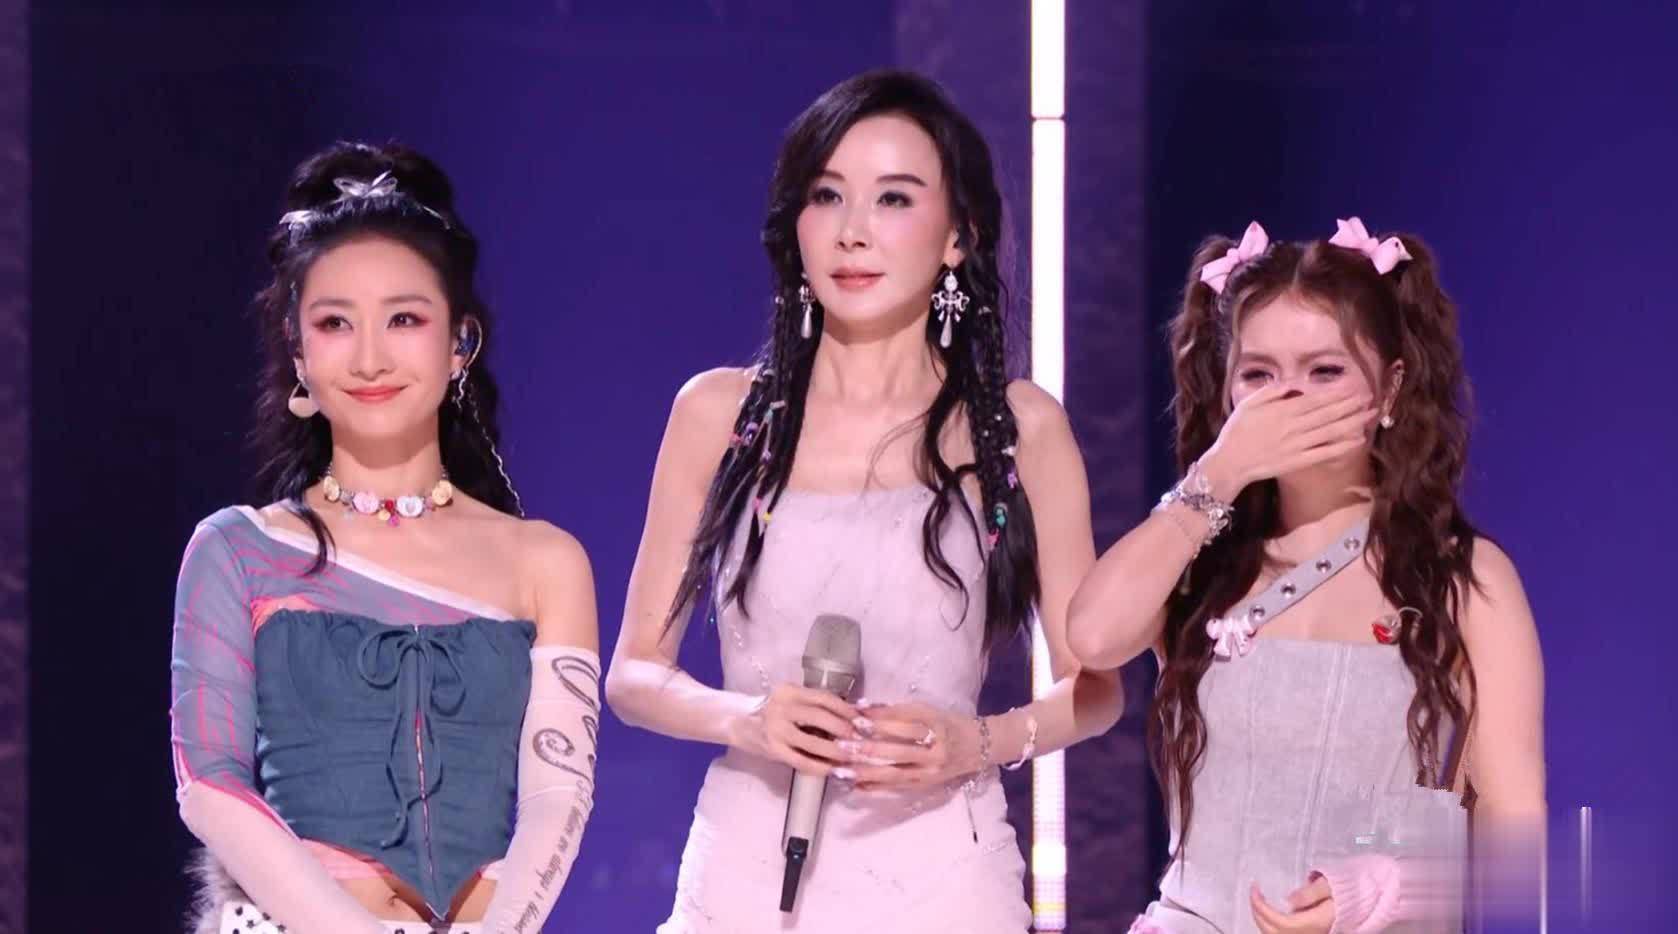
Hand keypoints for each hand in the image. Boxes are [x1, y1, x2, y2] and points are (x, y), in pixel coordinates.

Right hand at [730, 684, 858, 776]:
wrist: (740, 723)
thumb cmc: (774, 712)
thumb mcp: (793, 702)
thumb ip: (818, 706)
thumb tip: (856, 712)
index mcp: (790, 691)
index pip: (823, 698)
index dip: (846, 709)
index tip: (863, 720)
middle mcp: (781, 707)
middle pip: (820, 717)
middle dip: (844, 730)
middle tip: (861, 740)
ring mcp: (775, 729)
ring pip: (812, 742)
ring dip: (835, 751)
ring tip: (852, 757)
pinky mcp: (773, 749)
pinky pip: (801, 761)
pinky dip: (819, 767)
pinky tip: (832, 770)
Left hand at [832, 701, 981, 789]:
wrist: (981, 746)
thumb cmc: (949, 724)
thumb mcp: (929, 711)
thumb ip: (898, 711)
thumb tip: (863, 708)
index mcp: (937, 724)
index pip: (905, 721)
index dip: (879, 719)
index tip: (855, 717)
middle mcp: (935, 749)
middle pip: (898, 750)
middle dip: (867, 748)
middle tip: (841, 745)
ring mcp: (931, 770)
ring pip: (895, 772)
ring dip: (866, 772)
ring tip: (842, 770)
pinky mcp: (927, 784)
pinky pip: (898, 787)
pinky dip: (876, 786)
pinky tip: (856, 785)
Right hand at [1199, 382, 1374, 500]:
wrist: (1229, 462)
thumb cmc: (1237, 431)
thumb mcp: (1249, 402)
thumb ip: (1272, 391)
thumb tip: (1294, 384)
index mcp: (1283, 410)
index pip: (1316, 399)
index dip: (1337, 393)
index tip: (1354, 386)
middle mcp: (1294, 426)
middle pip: (1328, 413)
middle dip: (1350, 404)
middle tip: (1369, 397)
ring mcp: (1298, 445)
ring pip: (1330, 431)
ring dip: (1352, 422)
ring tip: (1369, 415)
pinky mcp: (1298, 462)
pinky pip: (1324, 453)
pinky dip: (1342, 447)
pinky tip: (1357, 441)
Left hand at [1249, 876, 1334, 933]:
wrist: (1356, 904)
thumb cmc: (1342, 892)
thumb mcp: (1328, 886)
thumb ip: (1309, 892)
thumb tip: (1288, 899)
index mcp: (1313, 923)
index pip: (1279, 921)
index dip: (1262, 907)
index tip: (1254, 888)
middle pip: (1272, 931)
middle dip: (1257, 913)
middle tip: (1254, 893)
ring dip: (1261, 919)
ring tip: (1257, 900)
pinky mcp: (1305, 933)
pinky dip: (1268, 925)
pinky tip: (1266, 912)